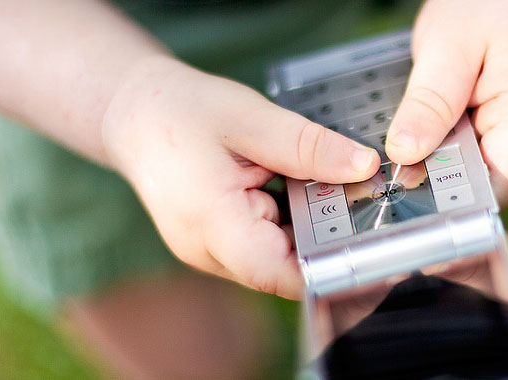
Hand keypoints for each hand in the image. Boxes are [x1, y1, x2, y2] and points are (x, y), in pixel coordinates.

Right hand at [101, 56, 379, 298]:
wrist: (134, 115)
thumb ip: (309, 146)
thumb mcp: (250, 117)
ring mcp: (214, 253)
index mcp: (209, 221)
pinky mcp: (222, 246)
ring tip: (338, 193)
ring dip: (313, 232)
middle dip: (331, 246)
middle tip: (372, 213)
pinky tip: (308, 194)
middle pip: (285, 270)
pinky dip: (295, 224)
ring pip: (281, 260)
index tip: (374, 258)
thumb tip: (364, 168)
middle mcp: (209, 251)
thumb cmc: (180, 111)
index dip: (328, 273)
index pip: (276, 273)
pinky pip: (270, 247)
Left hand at [386, 0, 507, 204]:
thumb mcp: (447, 44)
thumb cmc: (490, 1)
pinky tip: (437, 130)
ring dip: (451, 160)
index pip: (506, 181)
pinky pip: (489, 148)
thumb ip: (429, 102)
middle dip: (447, 181)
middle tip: (398, 173)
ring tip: (417, 143)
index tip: (414, 201)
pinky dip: (459, 145)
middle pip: (495, 178)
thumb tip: (405, 155)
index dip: (461, 200)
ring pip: (489, 166)